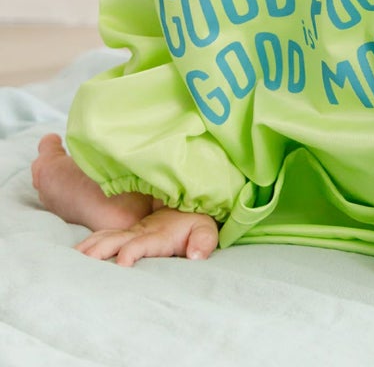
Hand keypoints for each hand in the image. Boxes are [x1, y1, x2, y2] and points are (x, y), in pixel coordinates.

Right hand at [75, 205, 218, 265]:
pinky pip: (104, 236)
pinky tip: (74, 254)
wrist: (189, 205)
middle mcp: (141, 232)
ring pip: (106, 237)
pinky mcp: (126, 234)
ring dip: (89, 246)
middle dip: (100, 250)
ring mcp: (131, 232)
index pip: (141, 243)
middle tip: (83, 262)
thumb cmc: (198, 221)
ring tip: (72, 258)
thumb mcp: (206, 229)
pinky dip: (88, 243)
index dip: (131, 251)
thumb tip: (196, 256)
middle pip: (115, 239)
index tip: (121, 263)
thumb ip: (204, 241)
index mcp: (159, 234)